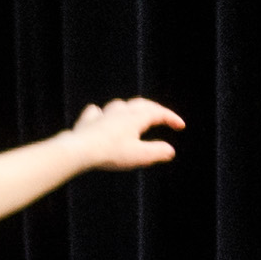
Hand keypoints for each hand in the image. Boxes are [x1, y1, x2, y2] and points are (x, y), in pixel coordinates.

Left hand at [60, 97, 182, 173]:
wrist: (79, 150)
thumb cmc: (110, 153)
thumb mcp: (139, 156)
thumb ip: (157, 152)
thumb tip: (170, 150)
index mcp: (136, 117)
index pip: (159, 113)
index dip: (171, 118)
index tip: (180, 126)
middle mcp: (120, 112)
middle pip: (141, 104)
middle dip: (154, 109)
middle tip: (162, 116)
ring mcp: (102, 115)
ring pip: (119, 105)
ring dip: (130, 108)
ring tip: (133, 114)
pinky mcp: (87, 122)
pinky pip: (95, 112)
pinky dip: (101, 113)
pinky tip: (99, 114)